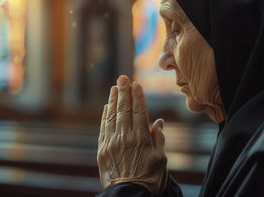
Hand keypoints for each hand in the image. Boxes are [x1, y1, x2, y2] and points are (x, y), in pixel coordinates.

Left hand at [97, 75, 167, 195]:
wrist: (128, 195)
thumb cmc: (149, 179)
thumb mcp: (160, 159)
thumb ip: (158, 138)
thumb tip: (158, 122)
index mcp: (141, 138)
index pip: (139, 111)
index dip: (137, 96)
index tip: (136, 84)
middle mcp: (125, 137)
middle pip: (124, 109)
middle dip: (124, 92)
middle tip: (122, 78)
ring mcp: (111, 143)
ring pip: (112, 116)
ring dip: (113, 100)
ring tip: (114, 87)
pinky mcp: (102, 150)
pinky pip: (103, 128)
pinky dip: (105, 116)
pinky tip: (107, 107)